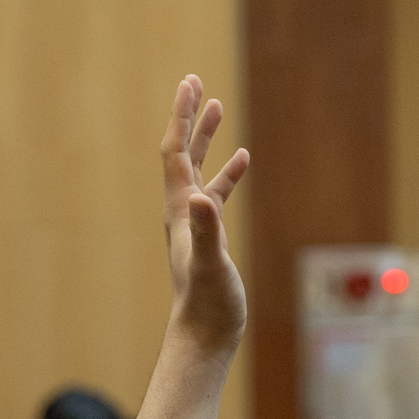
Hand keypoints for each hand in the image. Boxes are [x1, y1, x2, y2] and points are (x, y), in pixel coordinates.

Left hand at [156, 76, 250, 361]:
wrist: (203, 336)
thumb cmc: (207, 303)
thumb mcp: (209, 263)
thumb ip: (206, 230)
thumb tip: (203, 198)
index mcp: (180, 209)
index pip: (175, 152)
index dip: (181, 117)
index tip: (190, 83)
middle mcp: (182, 211)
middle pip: (181, 153)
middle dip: (188, 118)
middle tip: (195, 83)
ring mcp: (195, 224)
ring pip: (198, 170)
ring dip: (206, 139)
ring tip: (217, 108)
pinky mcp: (210, 238)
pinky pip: (217, 193)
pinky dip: (228, 173)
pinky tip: (243, 159)